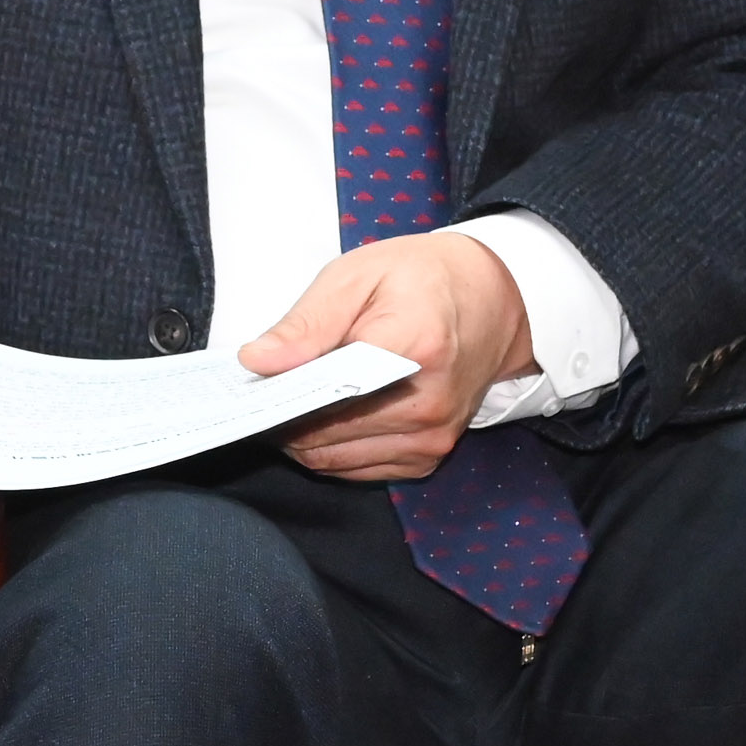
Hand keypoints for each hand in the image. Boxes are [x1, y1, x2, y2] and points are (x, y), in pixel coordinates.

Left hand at [239, 231, 535, 480]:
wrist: (494, 301)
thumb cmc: (423, 280)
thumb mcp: (359, 275)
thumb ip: (307, 323)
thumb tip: (258, 362)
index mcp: (414, 346)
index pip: (326, 392)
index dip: (280, 393)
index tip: (252, 384)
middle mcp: (428, 403)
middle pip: (323, 433)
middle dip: (283, 415)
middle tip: (265, 387)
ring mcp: (432, 436)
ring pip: (332, 459)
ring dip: (302, 436)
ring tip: (295, 397)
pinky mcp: (428, 457)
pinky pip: (355, 470)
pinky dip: (330, 448)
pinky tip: (326, 415)